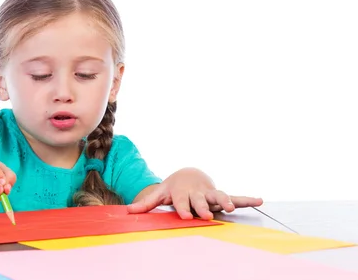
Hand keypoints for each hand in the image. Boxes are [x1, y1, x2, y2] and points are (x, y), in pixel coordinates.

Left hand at [127, 167, 262, 219]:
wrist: (187, 174)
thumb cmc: (173, 187)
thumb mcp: (160, 194)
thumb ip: (147, 204)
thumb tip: (129, 211)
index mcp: (182, 193)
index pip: (182, 202)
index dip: (183, 208)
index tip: (185, 216)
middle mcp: (198, 192)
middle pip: (201, 200)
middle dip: (204, 206)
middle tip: (207, 215)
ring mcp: (210, 193)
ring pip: (219, 196)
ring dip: (226, 201)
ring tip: (232, 208)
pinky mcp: (220, 195)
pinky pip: (235, 196)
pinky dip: (247, 199)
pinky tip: (260, 200)